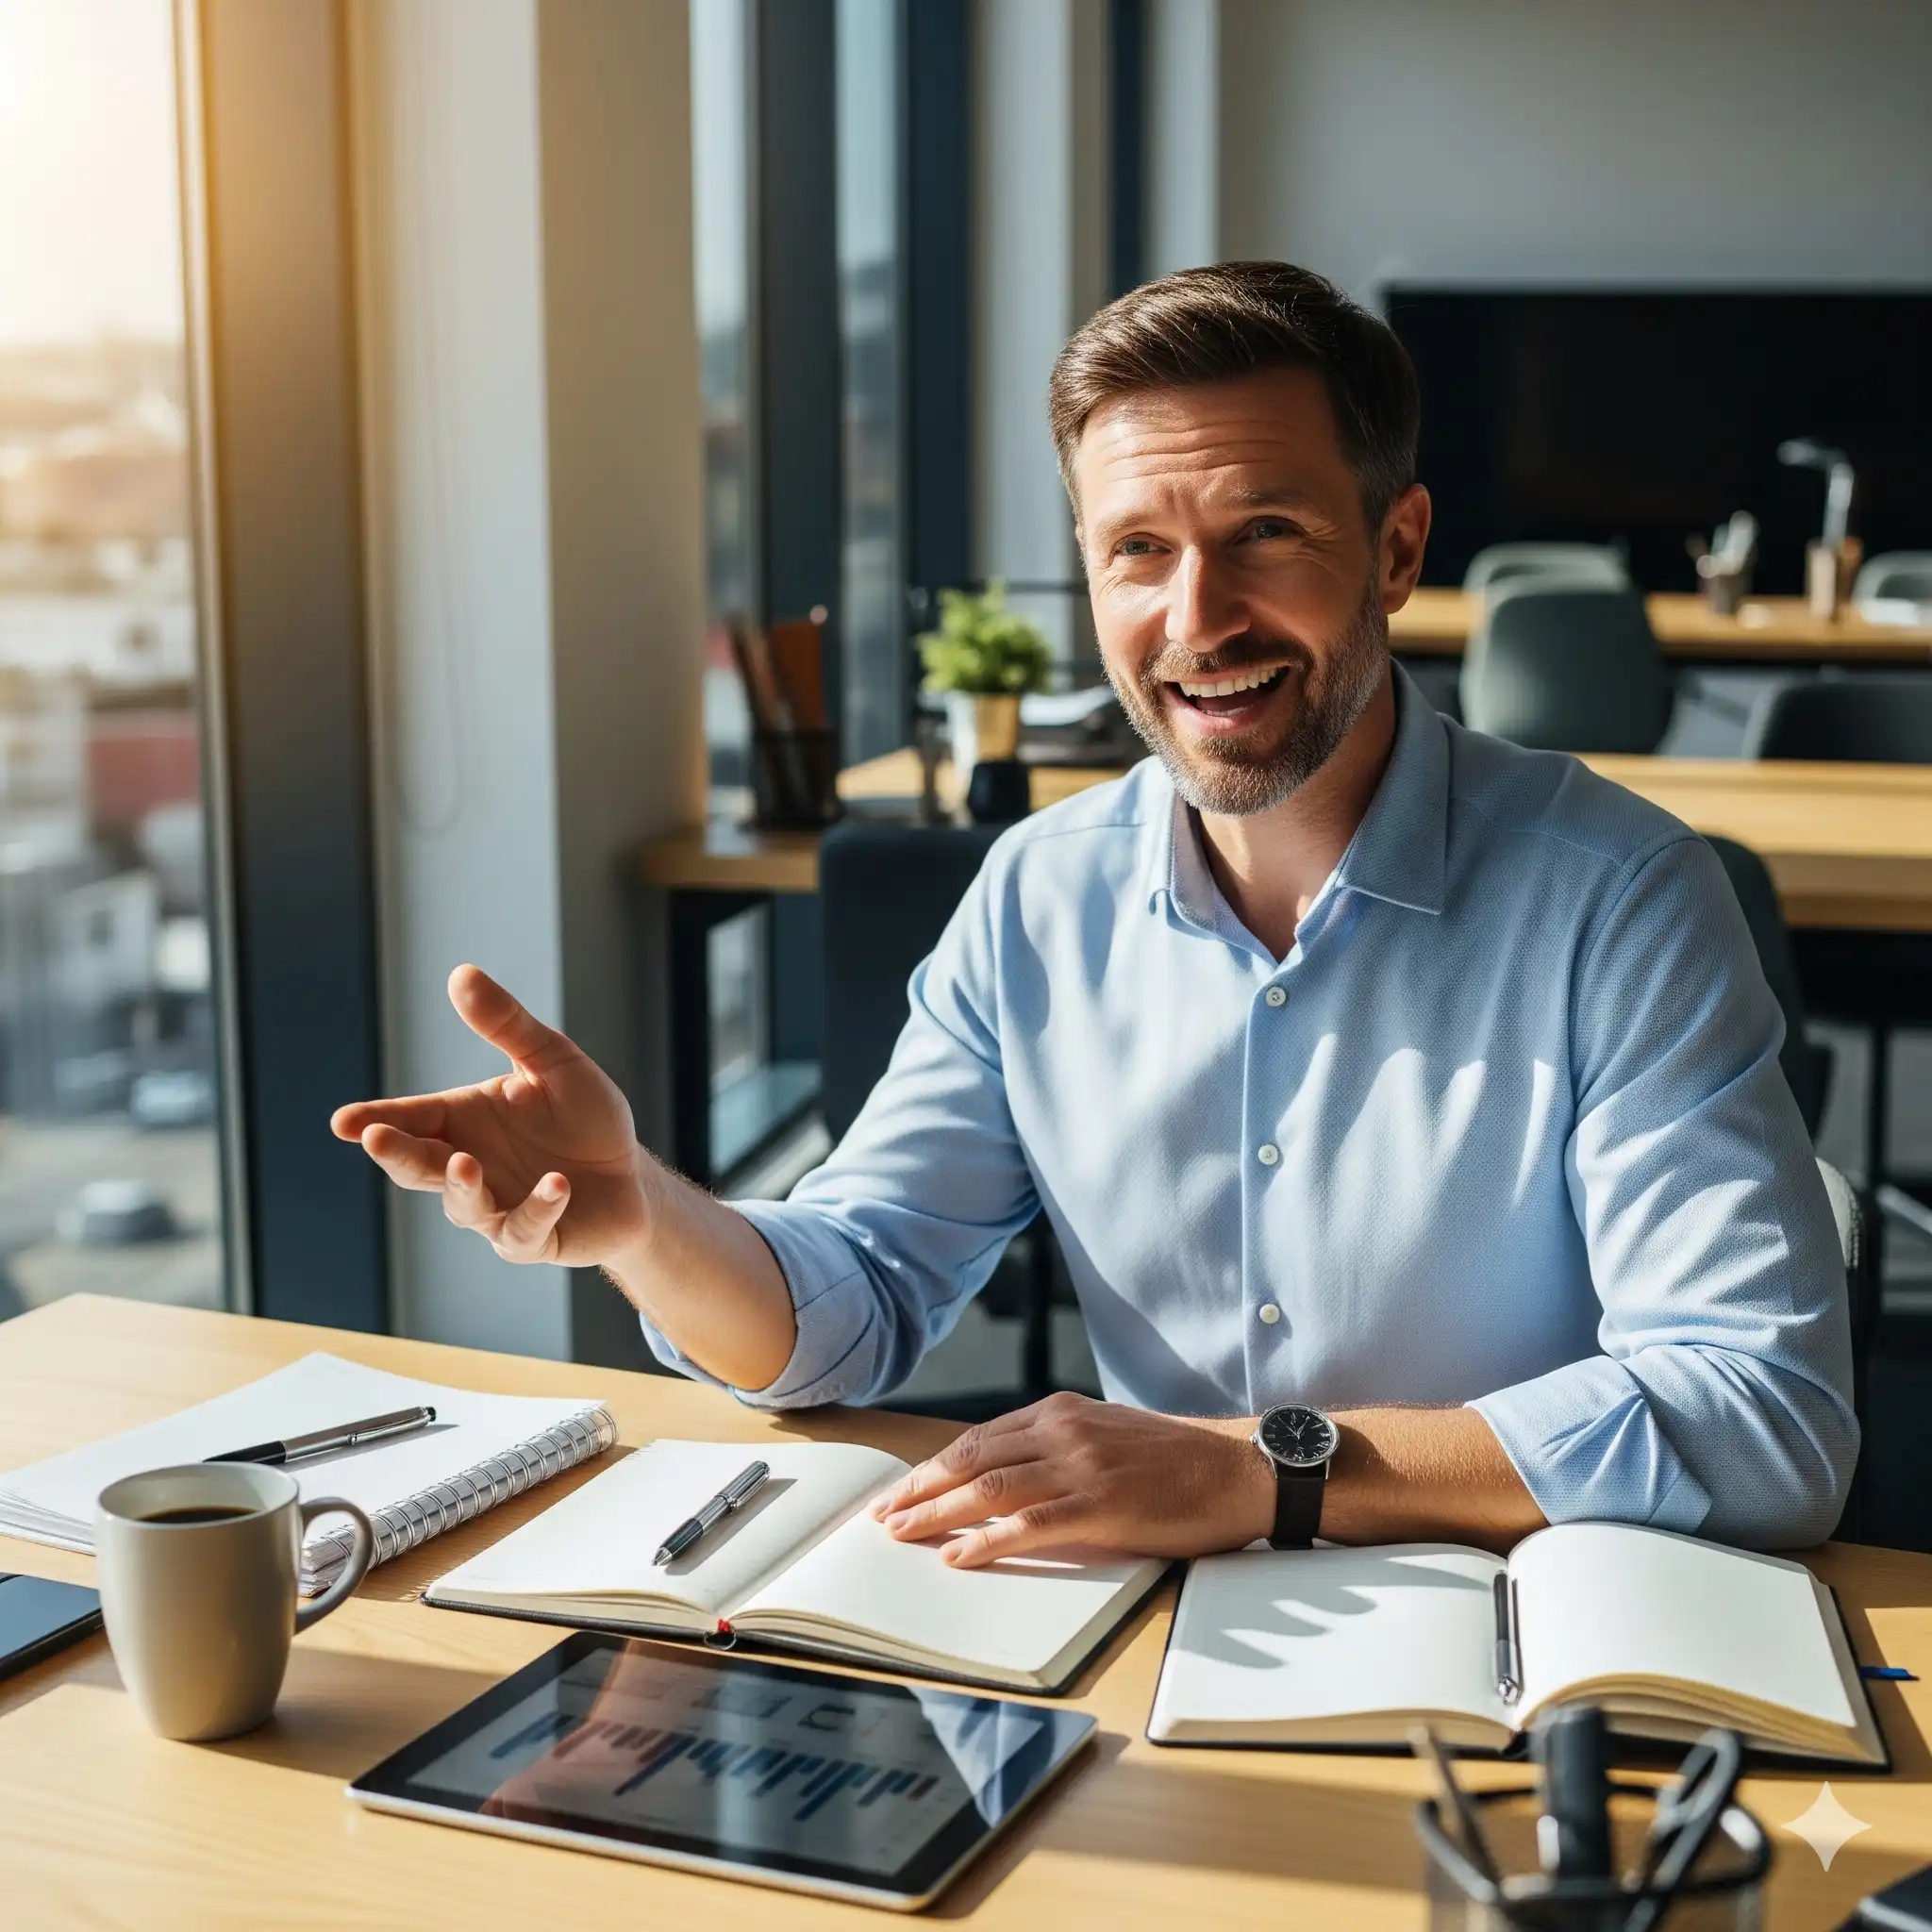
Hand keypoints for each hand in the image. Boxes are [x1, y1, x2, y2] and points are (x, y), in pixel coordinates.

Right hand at [331, 965, 652, 1268]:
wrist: (630, 1174)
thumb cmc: (584, 1117)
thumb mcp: (551, 1061)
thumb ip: (507, 1024)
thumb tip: (461, 974)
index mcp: (464, 1121)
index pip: (411, 1118)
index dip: (377, 1119)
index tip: (343, 1122)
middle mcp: (470, 1165)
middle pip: (420, 1165)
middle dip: (397, 1153)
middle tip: (376, 1140)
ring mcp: (497, 1207)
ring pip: (464, 1205)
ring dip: (461, 1186)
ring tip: (465, 1163)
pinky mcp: (533, 1238)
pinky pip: (524, 1229)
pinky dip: (538, 1208)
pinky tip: (557, 1185)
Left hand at [866, 1392, 1273, 1568]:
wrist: (1238, 1469)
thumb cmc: (1175, 1461)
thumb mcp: (1106, 1435)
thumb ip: (1058, 1446)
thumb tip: (1006, 1473)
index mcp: (1061, 1411)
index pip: (978, 1438)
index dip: (933, 1466)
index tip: (901, 1489)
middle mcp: (1063, 1430)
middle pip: (971, 1458)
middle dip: (920, 1488)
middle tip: (882, 1514)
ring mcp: (1080, 1466)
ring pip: (989, 1488)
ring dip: (937, 1513)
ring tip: (903, 1534)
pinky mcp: (1101, 1504)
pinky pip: (1029, 1524)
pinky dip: (987, 1541)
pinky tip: (959, 1557)